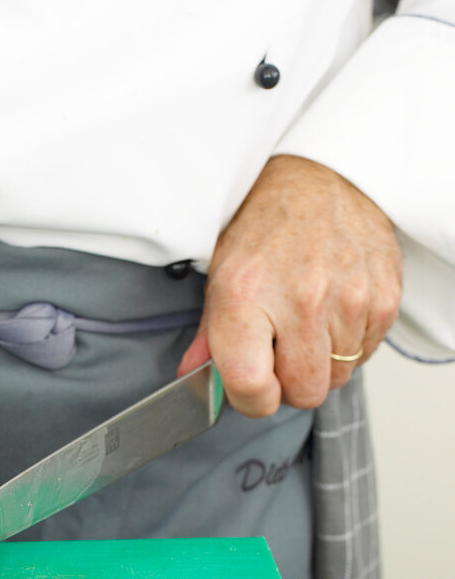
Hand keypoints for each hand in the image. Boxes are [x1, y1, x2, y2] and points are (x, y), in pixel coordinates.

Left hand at [178, 155, 402, 416]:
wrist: (320, 178)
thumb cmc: (266, 225)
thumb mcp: (221, 275)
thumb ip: (209, 337)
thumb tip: (195, 379)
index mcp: (246, 294)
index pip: (251, 385)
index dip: (250, 400)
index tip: (251, 390)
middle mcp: (301, 298)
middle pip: (304, 393)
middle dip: (289, 384)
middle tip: (279, 355)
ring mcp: (348, 298)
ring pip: (337, 378)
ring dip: (320, 363)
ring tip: (306, 323)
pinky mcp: (383, 296)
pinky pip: (366, 354)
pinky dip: (348, 345)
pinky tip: (332, 313)